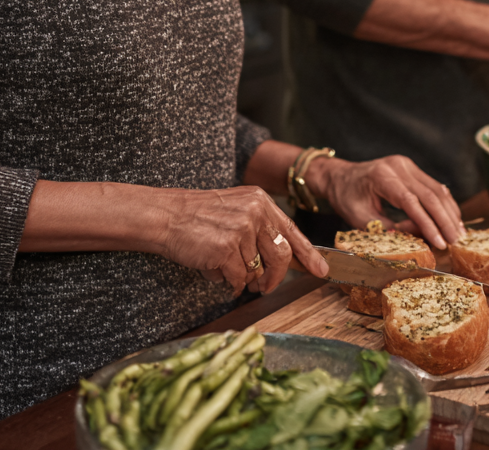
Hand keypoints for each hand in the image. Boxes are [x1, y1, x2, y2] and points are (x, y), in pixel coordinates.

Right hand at [159, 186, 327, 296]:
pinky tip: (213, 269)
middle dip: (275, 278)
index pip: (292, 230)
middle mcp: (255, 212)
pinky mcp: (226, 248)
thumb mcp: (237, 210)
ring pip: (256, 270)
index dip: (308, 253)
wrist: (167, 216)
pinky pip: (237, 280)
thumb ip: (260, 229)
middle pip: (281, 255)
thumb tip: (283, 261)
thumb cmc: (199, 217)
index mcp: (261, 201)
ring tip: (222, 265)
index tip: (322, 269)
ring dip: (241, 277)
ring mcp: (242, 230)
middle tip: (265, 287)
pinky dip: (227, 282)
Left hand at [307, 155, 464, 249]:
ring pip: (436, 189)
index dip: (428, 224)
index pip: (411, 202)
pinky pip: (433, 185)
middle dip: (445, 220)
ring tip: (459, 233)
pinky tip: (453, 218)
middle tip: (456, 241)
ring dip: (449, 212)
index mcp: (382, 176)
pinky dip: (444, 203)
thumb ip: (388, 228)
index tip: (440, 243)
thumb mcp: (361, 218)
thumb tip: (418, 237)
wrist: (340, 176)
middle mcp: (398, 166)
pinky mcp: (412, 168)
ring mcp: (407, 164)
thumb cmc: (347, 198)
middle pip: (429, 194)